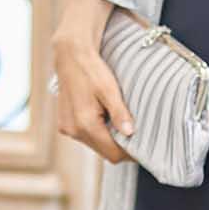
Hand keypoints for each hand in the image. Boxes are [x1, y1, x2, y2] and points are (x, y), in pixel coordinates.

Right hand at [50, 15, 136, 166]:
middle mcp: (73, 130)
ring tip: (122, 124)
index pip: (112, 153)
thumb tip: (130, 133)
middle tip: (137, 136)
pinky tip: (107, 118)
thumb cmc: (90, 69)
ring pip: (94, 144)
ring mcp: (67, 127)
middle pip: (103, 151)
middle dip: (120, 146)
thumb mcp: (109, 89)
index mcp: (85, 124)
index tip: (143, 148)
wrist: (70, 55)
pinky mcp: (65, 123)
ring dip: (109, 139)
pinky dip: (98, 132)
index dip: (129, 154)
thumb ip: (119, 113)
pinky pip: (86, 135)